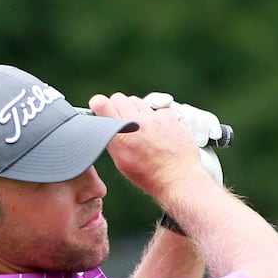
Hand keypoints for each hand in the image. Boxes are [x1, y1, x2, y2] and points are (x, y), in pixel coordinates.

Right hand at [89, 92, 209, 198]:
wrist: (178, 179)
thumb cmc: (149, 175)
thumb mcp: (122, 161)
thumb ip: (113, 140)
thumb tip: (106, 124)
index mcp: (120, 137)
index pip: (102, 104)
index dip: (99, 104)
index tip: (100, 107)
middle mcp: (136, 124)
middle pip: (119, 98)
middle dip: (118, 106)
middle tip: (122, 118)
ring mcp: (154, 119)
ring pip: (137, 102)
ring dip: (136, 111)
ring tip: (141, 126)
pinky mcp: (169, 117)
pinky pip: (157, 108)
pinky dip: (156, 116)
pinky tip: (158, 129)